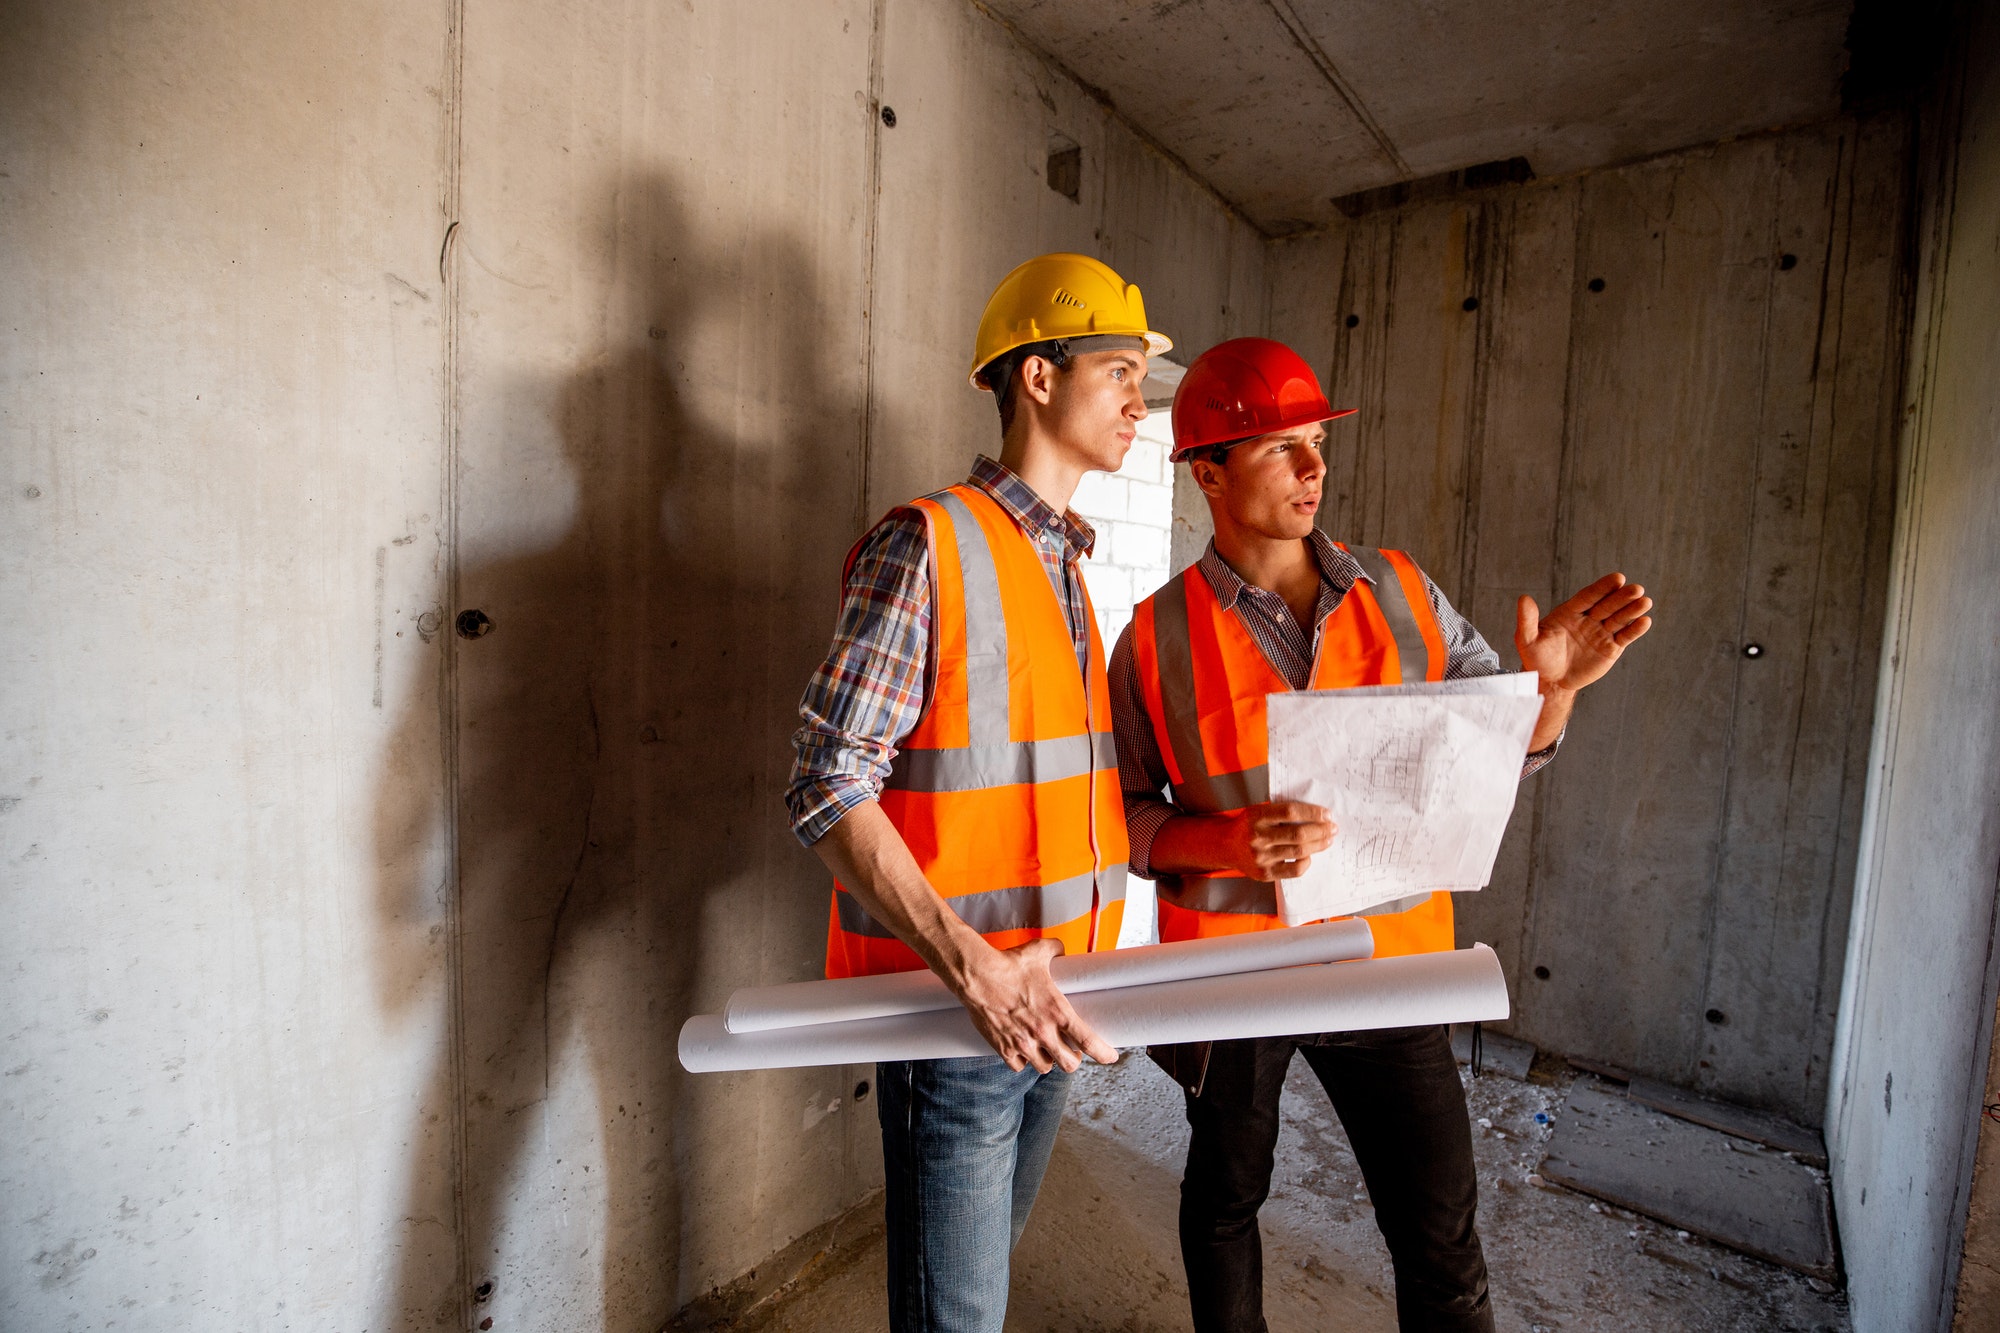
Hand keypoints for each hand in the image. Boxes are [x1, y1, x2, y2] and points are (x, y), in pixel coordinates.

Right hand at [948, 937, 1118, 1073]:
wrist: (977, 975)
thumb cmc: (1008, 964)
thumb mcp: (1038, 952)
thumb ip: (1056, 950)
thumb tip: (1061, 948)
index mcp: (1058, 1012)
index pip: (1089, 1041)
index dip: (1104, 1053)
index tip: (1110, 1056)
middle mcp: (1043, 1032)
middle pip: (1069, 1064)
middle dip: (1073, 1060)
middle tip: (1071, 1051)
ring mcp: (1023, 1043)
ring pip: (1045, 1067)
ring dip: (1048, 1060)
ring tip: (1046, 1050)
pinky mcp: (1003, 1048)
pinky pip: (1019, 1067)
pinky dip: (1023, 1061)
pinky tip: (1023, 1051)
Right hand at [1220, 801, 1335, 880]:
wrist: (1226, 846)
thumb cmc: (1248, 826)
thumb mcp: (1258, 811)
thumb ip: (1281, 812)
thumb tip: (1316, 815)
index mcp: (1256, 816)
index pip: (1290, 812)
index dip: (1312, 813)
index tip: (1327, 814)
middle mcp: (1258, 837)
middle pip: (1298, 834)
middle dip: (1321, 830)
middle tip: (1332, 828)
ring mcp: (1261, 857)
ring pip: (1299, 851)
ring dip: (1319, 845)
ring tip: (1327, 840)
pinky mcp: (1265, 873)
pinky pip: (1294, 870)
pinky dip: (1306, 862)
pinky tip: (1309, 856)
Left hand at [1516, 573, 1653, 693]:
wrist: (1551, 682)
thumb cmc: (1537, 659)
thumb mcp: (1527, 639)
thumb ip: (1527, 619)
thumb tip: (1523, 598)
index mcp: (1570, 612)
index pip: (1589, 596)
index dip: (1603, 587)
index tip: (1618, 578)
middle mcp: (1588, 619)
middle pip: (1607, 605)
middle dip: (1622, 597)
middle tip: (1636, 589)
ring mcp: (1601, 633)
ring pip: (1619, 618)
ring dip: (1632, 610)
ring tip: (1645, 601)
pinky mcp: (1610, 648)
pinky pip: (1624, 637)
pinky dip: (1635, 630)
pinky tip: (1645, 621)